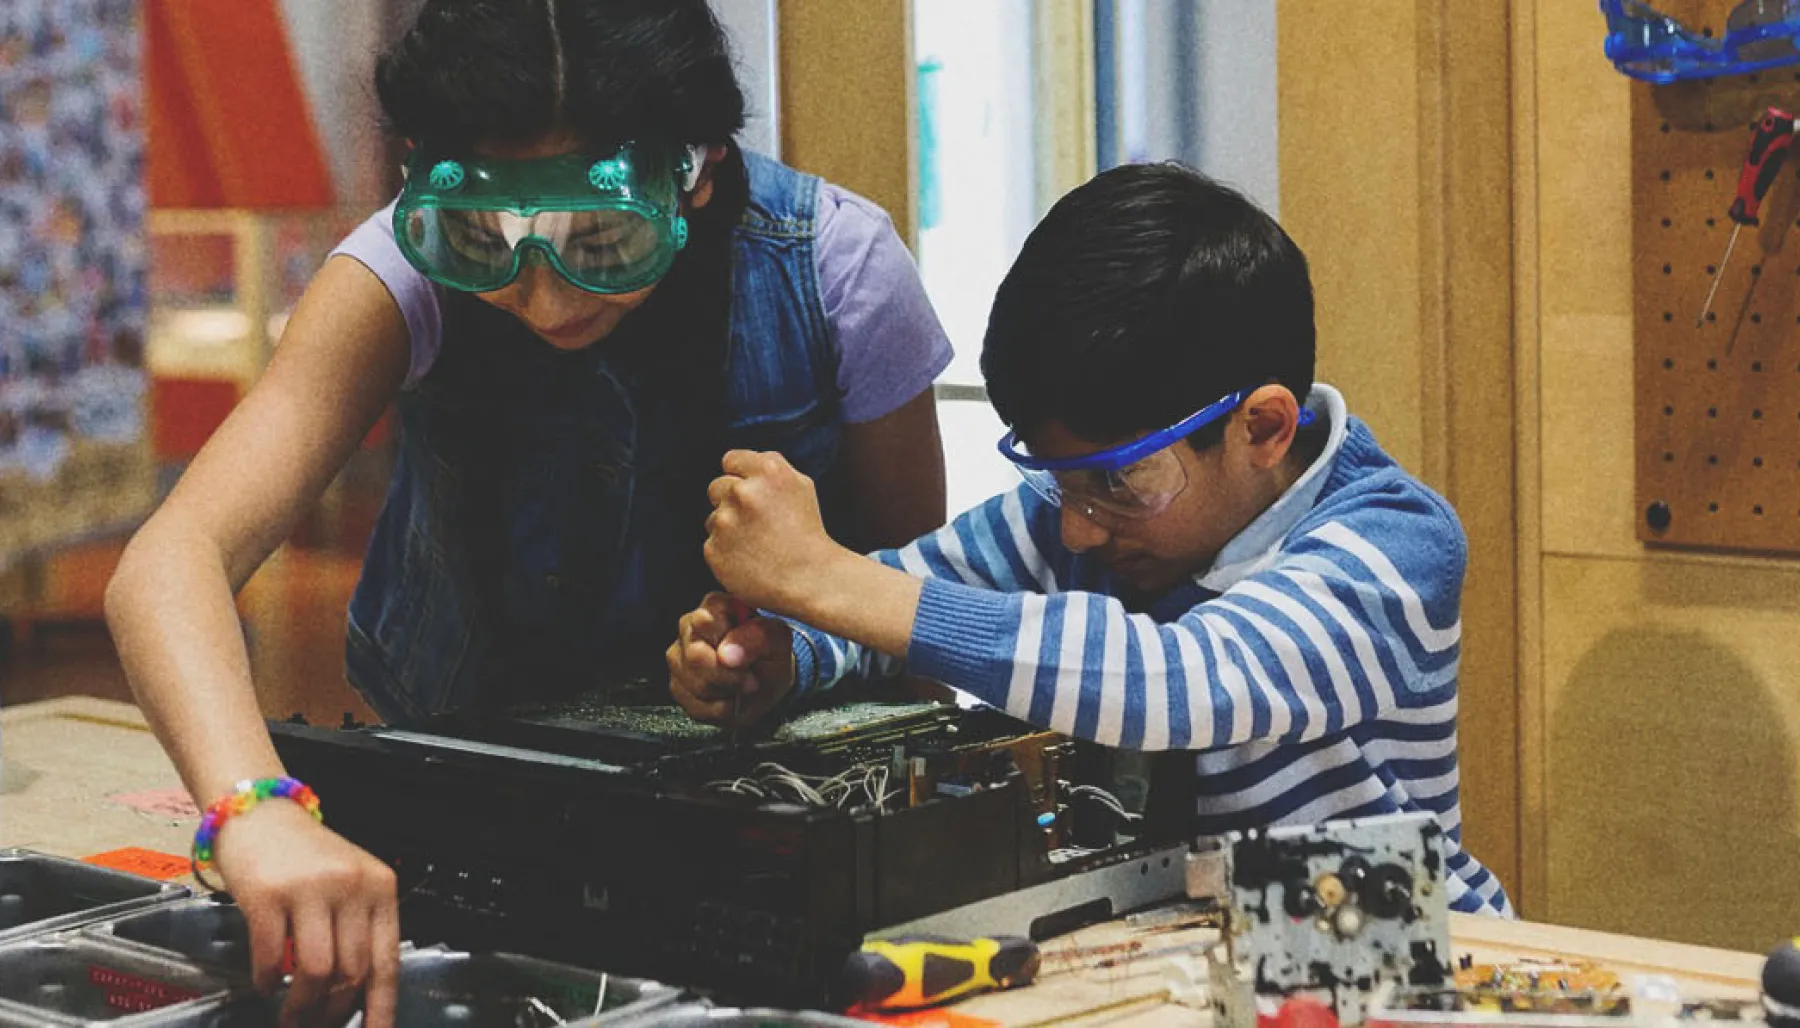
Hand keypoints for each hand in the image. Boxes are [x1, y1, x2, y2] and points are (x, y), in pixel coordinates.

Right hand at [214, 801, 399, 1027]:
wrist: (261, 812)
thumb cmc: (307, 856)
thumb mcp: (349, 884)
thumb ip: (358, 928)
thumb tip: (358, 993)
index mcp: (381, 889)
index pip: (387, 962)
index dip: (382, 1009)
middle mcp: (352, 887)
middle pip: (352, 973)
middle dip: (334, 1012)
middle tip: (316, 1025)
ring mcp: (310, 889)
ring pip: (317, 972)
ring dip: (301, 1005)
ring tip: (290, 1016)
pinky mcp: (268, 894)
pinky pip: (273, 956)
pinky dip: (268, 980)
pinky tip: (265, 983)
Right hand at [667, 592, 795, 728]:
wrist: (769, 682)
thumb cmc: (771, 653)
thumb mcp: (777, 640)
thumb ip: (757, 638)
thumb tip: (727, 654)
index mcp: (714, 606)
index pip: (705, 621)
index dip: (729, 647)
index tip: (750, 660)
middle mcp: (689, 627)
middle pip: (695, 656)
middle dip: (729, 676)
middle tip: (750, 680)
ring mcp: (679, 656)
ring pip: (694, 683)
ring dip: (726, 692)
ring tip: (741, 687)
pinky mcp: (677, 685)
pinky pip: (692, 704)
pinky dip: (719, 709)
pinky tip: (730, 698)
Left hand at [704, 450, 852, 614]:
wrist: (810, 578)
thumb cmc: (807, 533)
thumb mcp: (800, 486)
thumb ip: (769, 467)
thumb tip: (740, 463)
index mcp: (768, 471)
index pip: (731, 460)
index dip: (740, 476)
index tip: (752, 493)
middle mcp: (744, 492)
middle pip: (717, 487)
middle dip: (731, 501)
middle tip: (757, 523)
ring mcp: (726, 521)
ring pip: (713, 517)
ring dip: (728, 528)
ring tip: (757, 544)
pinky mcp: (714, 549)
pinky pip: (712, 543)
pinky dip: (726, 552)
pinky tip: (749, 560)